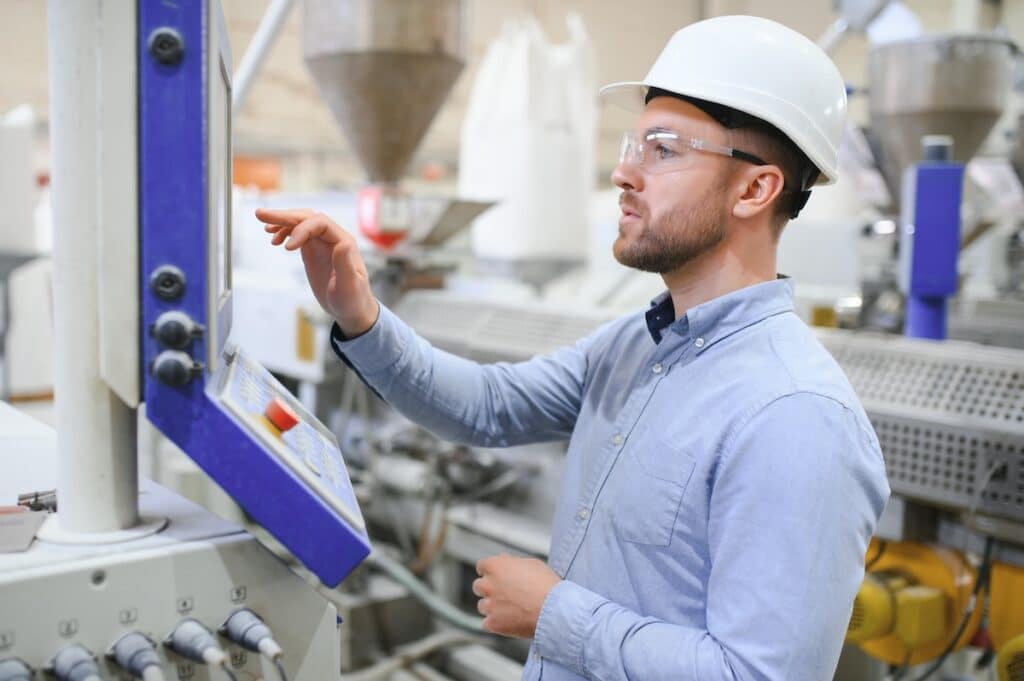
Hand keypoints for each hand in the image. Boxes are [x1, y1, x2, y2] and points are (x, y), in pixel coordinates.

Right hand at [256, 208, 379, 336]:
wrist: (352, 309)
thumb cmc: (353, 299)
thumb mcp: (349, 286)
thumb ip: (345, 265)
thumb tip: (344, 242)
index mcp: (344, 242)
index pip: (320, 223)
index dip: (302, 230)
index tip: (287, 248)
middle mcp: (334, 238)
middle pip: (308, 218)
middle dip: (285, 216)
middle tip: (261, 215)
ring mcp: (323, 243)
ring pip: (301, 223)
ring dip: (282, 222)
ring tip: (264, 227)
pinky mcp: (314, 250)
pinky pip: (298, 234)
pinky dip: (285, 232)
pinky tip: (274, 239)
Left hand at [473, 554, 560, 637]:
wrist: (553, 610)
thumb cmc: (546, 586)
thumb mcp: (531, 563)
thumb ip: (512, 562)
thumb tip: (504, 561)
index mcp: (495, 566)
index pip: (482, 566)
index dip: (491, 572)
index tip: (496, 577)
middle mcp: (488, 584)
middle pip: (479, 586)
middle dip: (490, 589)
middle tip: (504, 594)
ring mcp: (489, 605)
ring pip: (482, 606)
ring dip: (492, 607)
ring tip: (511, 609)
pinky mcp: (492, 623)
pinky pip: (486, 623)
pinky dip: (495, 623)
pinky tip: (508, 621)